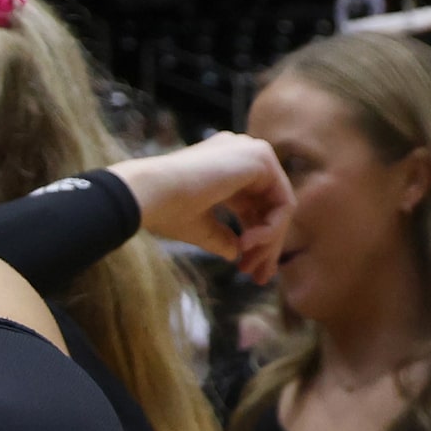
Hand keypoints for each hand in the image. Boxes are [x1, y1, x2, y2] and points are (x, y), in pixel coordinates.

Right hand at [109, 133, 290, 283]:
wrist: (148, 193)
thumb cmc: (164, 209)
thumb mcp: (198, 226)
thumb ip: (221, 236)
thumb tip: (237, 253)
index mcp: (223, 166)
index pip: (251, 205)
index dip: (254, 239)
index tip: (246, 270)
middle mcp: (241, 154)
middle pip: (268, 207)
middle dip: (266, 246)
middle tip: (259, 277)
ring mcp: (253, 153)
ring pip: (278, 207)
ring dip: (268, 242)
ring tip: (249, 266)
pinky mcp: (260, 158)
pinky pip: (283, 202)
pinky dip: (272, 228)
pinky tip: (248, 244)